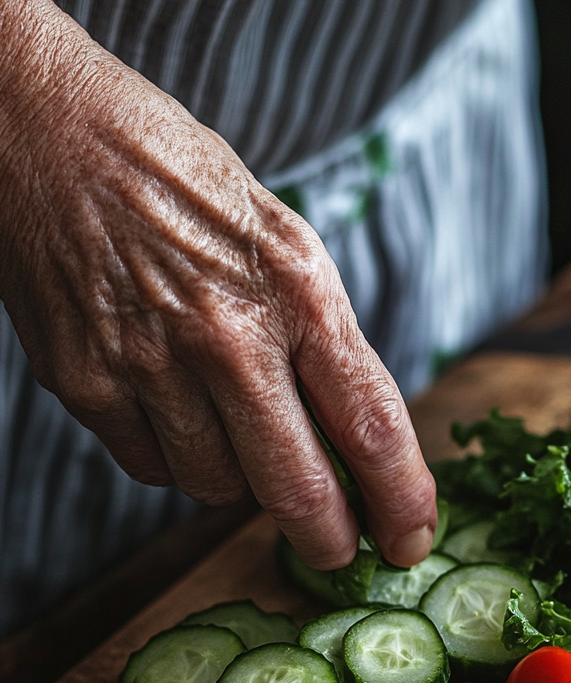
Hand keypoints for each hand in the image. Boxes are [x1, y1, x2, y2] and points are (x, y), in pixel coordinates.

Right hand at [0, 1, 435, 567]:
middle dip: (329, 538)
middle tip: (338, 550)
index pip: (372, 425)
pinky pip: (151, 467)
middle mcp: (227, 333)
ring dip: (239, 481)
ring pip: (218, 488)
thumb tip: (353, 443)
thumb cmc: (178, 182)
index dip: (402, 500)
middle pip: (297, 487)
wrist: (43, 128)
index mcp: (296, 290)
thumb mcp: (283, 242)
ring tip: (228, 423)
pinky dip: (172, 457)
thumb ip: (321, 342)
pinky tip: (170, 405)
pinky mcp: (85, 383)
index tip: (411, 540)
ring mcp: (149, 363)